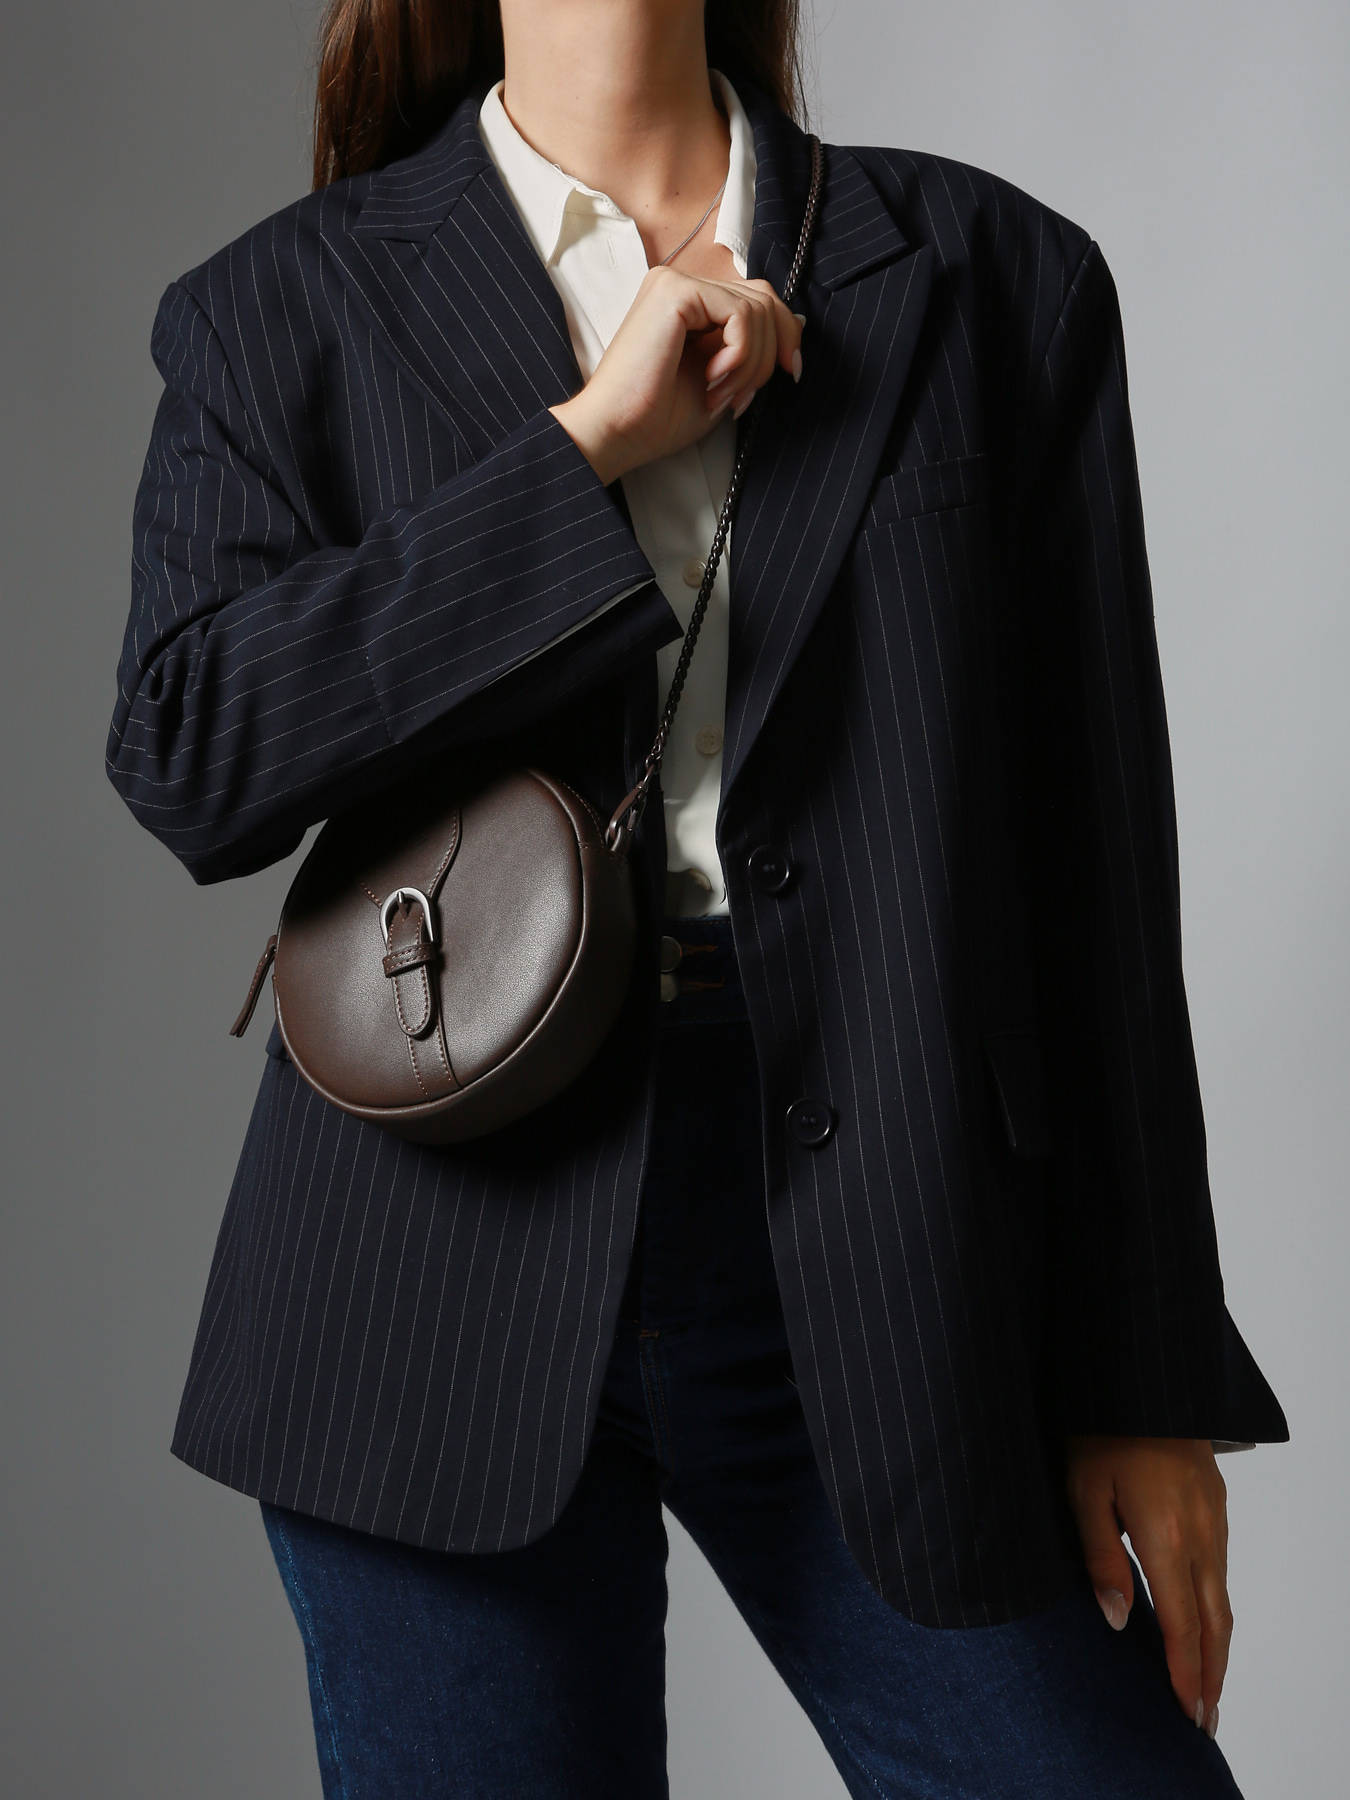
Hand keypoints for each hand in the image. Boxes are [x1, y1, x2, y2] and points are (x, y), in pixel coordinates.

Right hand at [549, 263, 804, 485]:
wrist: (616, 433)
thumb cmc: (658, 418)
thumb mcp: (724, 379)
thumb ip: (753, 348)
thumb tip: (796, 323)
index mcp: (689, 304)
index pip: (758, 299)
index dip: (784, 336)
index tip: (789, 374)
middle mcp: (681, 284)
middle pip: (764, 298)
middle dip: (770, 353)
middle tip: (742, 396)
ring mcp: (676, 282)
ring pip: (757, 308)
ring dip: (752, 363)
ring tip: (720, 393)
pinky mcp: (676, 291)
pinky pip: (740, 314)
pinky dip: (740, 355)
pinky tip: (712, 379)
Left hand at [1064, 1434, 1229, 1738]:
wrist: (1144, 1378)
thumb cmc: (1102, 1430)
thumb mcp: (1085, 1491)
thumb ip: (1101, 1556)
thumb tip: (1118, 1620)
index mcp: (1166, 1536)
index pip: (1182, 1622)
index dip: (1184, 1670)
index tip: (1187, 1710)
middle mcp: (1201, 1534)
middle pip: (1214, 1622)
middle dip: (1210, 1674)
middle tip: (1203, 1718)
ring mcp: (1214, 1519)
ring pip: (1223, 1598)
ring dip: (1218, 1647)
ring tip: (1207, 1686)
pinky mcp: (1216, 1506)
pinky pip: (1222, 1571)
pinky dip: (1218, 1611)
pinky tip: (1205, 1624)